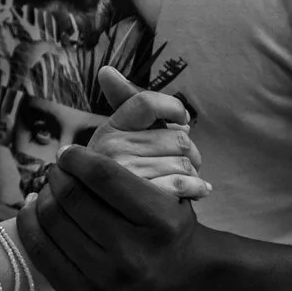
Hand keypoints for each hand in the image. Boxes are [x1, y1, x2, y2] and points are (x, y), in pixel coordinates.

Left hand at [17, 144, 217, 290]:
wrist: (180, 279)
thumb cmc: (169, 224)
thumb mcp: (170, 190)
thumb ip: (135, 164)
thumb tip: (79, 145)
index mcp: (159, 221)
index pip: (103, 175)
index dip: (77, 157)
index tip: (68, 152)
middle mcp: (133, 254)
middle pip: (72, 198)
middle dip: (57, 175)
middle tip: (57, 169)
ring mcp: (107, 280)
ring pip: (52, 221)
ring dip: (43, 196)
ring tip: (48, 188)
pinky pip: (41, 252)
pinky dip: (30, 224)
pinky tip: (34, 209)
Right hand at [79, 65, 209, 193]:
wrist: (92, 220)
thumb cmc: (113, 172)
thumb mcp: (114, 138)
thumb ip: (122, 104)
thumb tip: (106, 70)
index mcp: (110, 129)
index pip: (146, 103)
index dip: (172, 106)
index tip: (183, 117)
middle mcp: (113, 149)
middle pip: (177, 136)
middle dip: (189, 149)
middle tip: (187, 160)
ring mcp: (126, 174)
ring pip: (184, 162)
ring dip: (192, 172)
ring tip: (186, 179)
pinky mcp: (141, 198)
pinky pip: (182, 183)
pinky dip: (196, 187)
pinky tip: (199, 190)